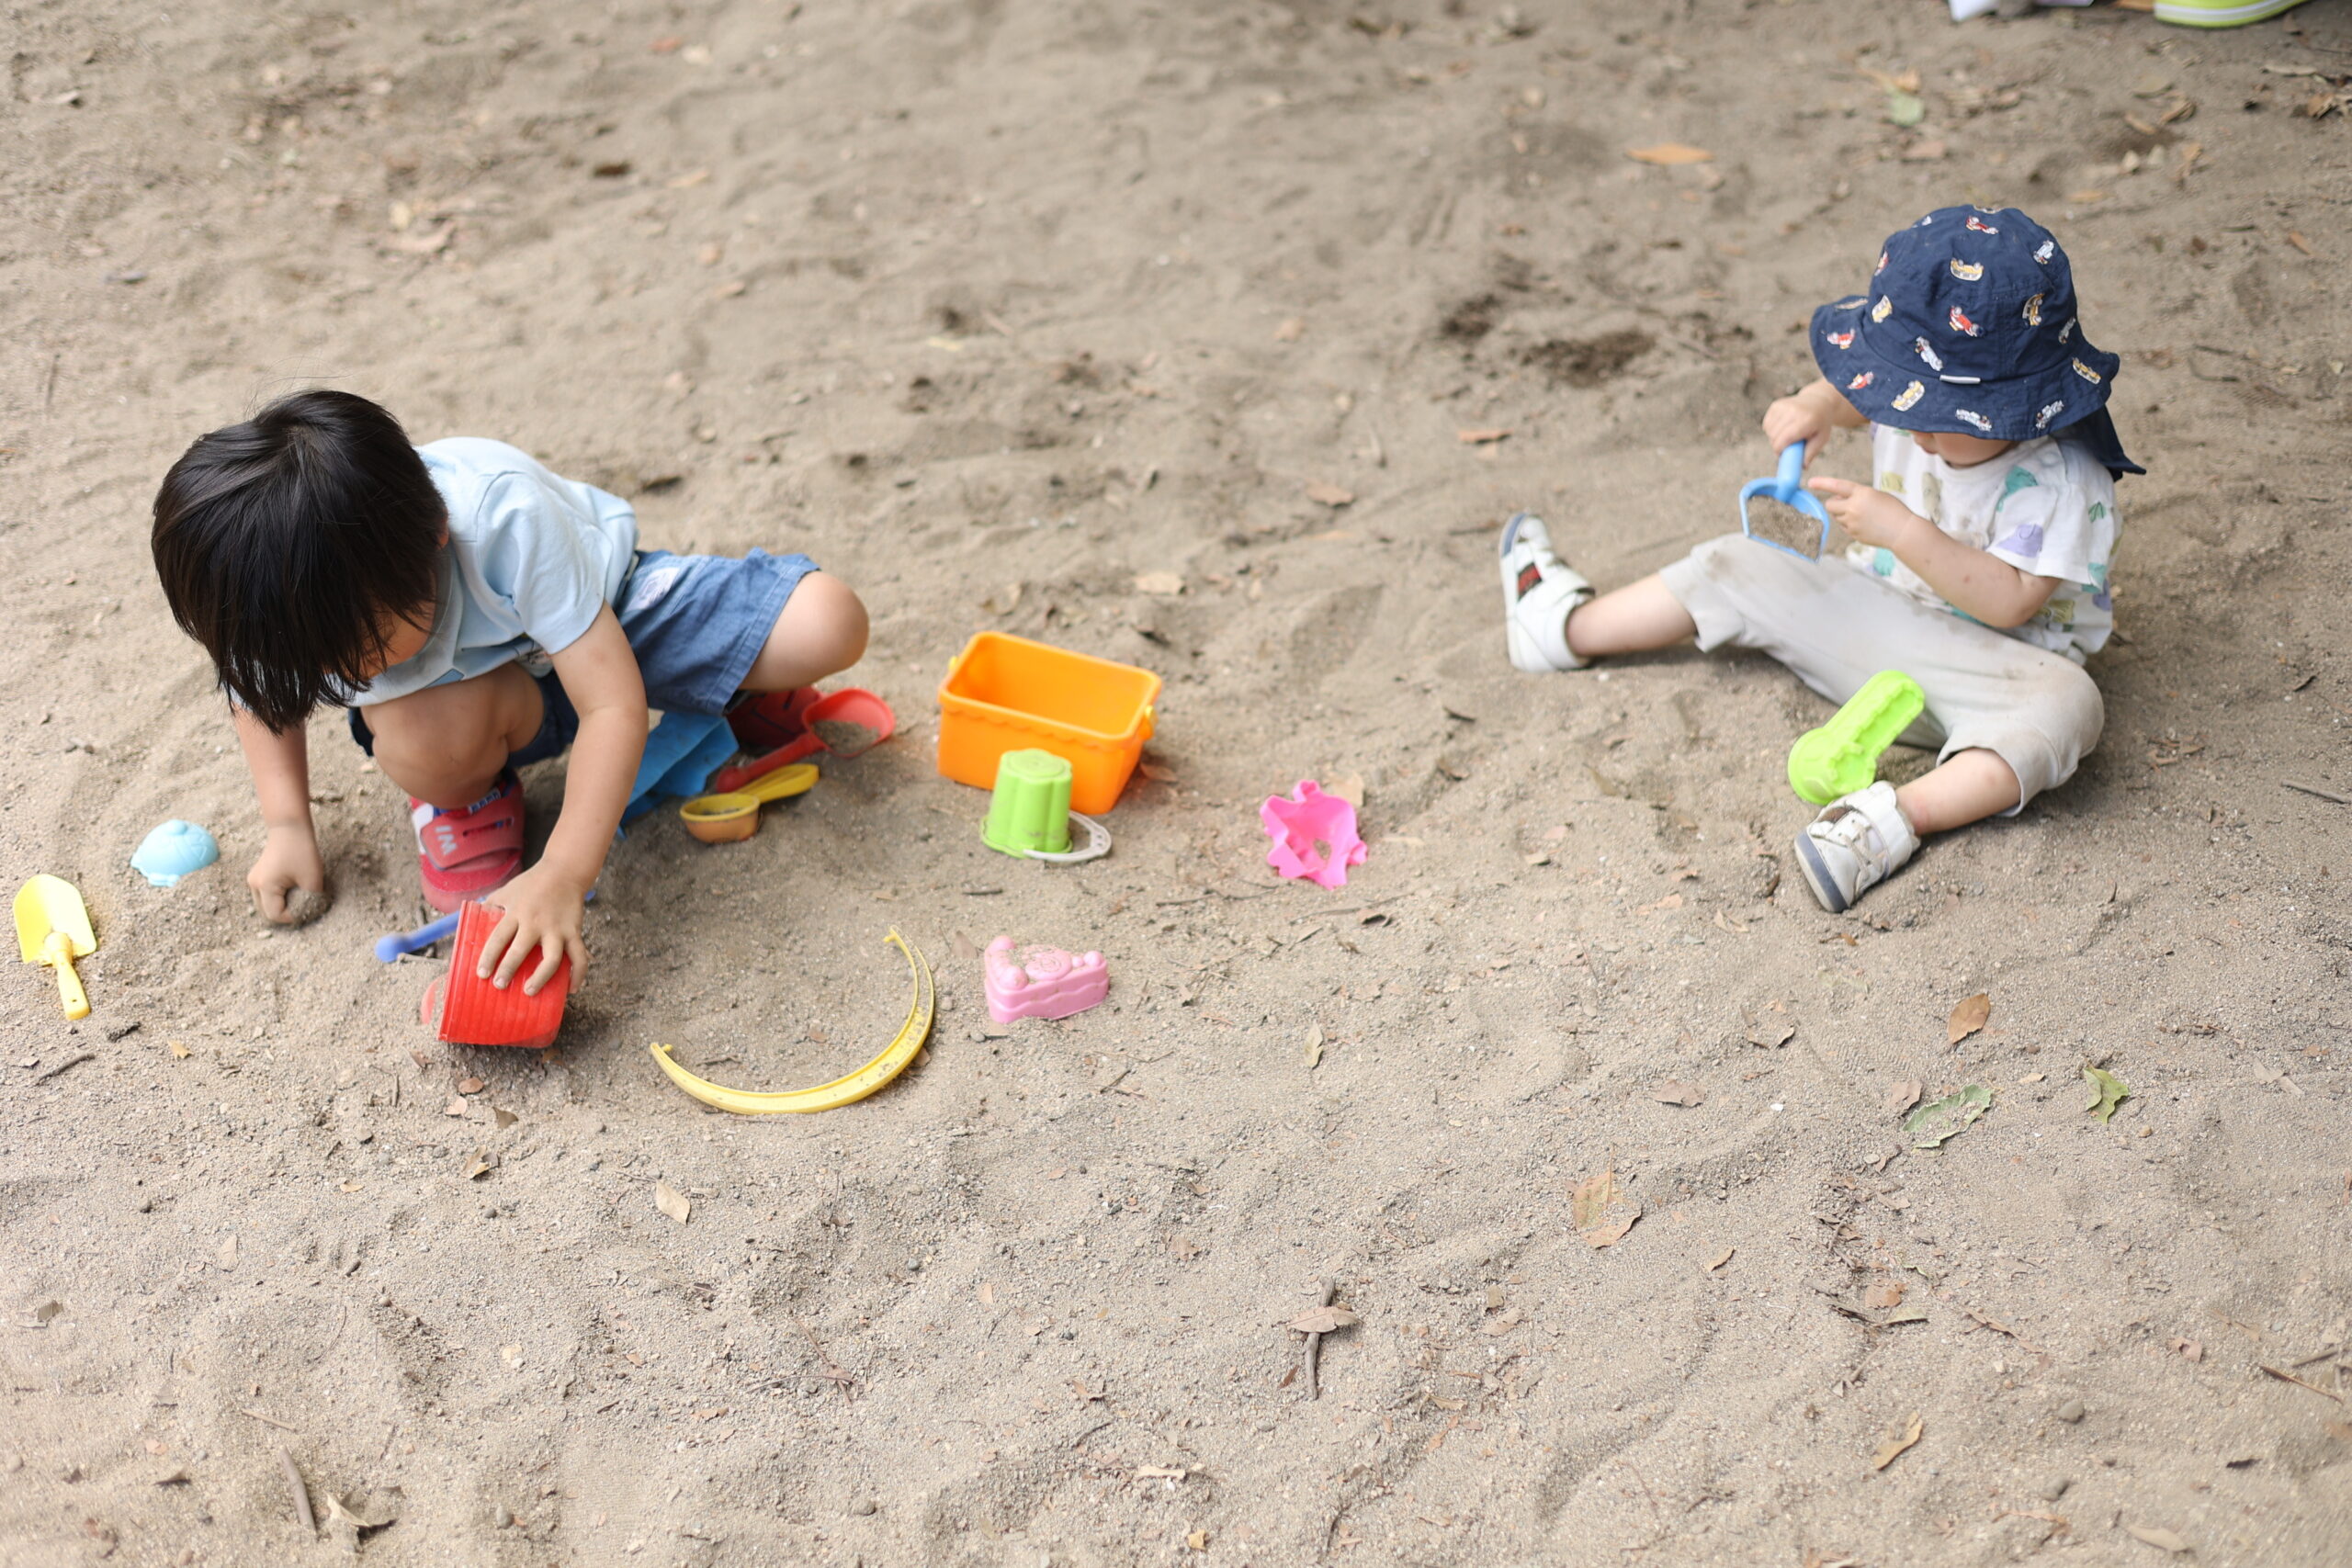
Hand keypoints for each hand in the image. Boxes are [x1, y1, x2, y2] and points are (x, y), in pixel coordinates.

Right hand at [248, 824, 326, 924]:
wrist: (290, 827)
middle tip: (304, 905)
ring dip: (282, 906)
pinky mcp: (258, 876)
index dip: (293, 917)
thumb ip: (310, 900)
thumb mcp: (312, 879)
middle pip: (267, 912)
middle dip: (286, 913)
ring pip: (266, 905)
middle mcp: (254, 885)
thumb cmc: (301, 851)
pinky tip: (292, 890)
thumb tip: (310, 913)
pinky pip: (266, 895)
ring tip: (298, 896)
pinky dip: (278, 897)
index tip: (309, 909)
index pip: (276, 915)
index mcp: (265, 887)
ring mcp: (253, 880)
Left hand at [479, 864, 588, 994]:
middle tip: (499, 985)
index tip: (482, 974)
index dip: (488, 957)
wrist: (565, 871)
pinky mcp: (574, 931)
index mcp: (516, 912)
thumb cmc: (531, 883)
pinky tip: (571, 989)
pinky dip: (578, 975)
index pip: (498, 938)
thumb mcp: (506, 891)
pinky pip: (579, 957)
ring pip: (551, 959)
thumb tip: (472, 924)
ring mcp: (557, 929)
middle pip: (520, 950)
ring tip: (530, 991)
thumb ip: (491, 907)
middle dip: (508, 969)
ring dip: (541, 978)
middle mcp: (536, 922)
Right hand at [1762, 384, 1839, 455]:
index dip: (1779, 450)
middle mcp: (1794, 411)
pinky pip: (1766, 423)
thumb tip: (1802, 467)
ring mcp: (1784, 406)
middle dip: (1777, 445)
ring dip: (1773, 437)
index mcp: (1807, 420)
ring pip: (1769, 430)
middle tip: (1786, 447)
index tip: (1782, 455)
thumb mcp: (1821, 438)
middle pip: (1774, 436)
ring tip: (1786, 436)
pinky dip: (1771, 429)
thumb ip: (1811, 453)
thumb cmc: (1820, 423)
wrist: (1818, 402)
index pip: (1785, 438)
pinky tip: (1781, 428)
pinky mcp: (1776, 405)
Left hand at [1806, 476, 1927, 551]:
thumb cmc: (1893, 510)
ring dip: (1843, 514)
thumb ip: (1857, 495)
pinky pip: (1844, 527)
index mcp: (1862, 493)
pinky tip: (1865, 524)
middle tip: (1846, 503)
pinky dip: (1850, 525)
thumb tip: (1839, 499)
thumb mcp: (1876, 495)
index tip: (1810, 482)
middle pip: (1830, 505)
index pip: (1837, 486)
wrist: (1902, 531)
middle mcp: (1853, 507)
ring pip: (1837, 517)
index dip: (1822, 483)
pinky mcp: (1852, 534)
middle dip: (1834, 503)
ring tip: (1863, 515)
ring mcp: (1852, 522)